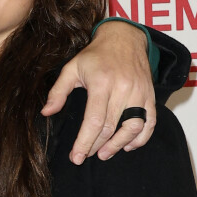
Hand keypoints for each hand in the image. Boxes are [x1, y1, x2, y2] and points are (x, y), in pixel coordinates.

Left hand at [41, 20, 155, 163]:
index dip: (84, 142)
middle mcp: (122, 88)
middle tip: (85, 156)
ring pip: (132, 128)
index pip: (93, 120)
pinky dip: (140, 138)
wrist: (123, 38)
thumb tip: (46, 112)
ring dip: (118, 145)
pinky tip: (127, 145)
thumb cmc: (95, 55)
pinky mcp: (150, 94)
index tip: (76, 157)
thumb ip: (58, 91)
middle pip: (111, 127)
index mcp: (101, 82)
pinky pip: (149, 122)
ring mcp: (139, 92)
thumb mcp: (72, 68)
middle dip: (96, 146)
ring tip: (104, 154)